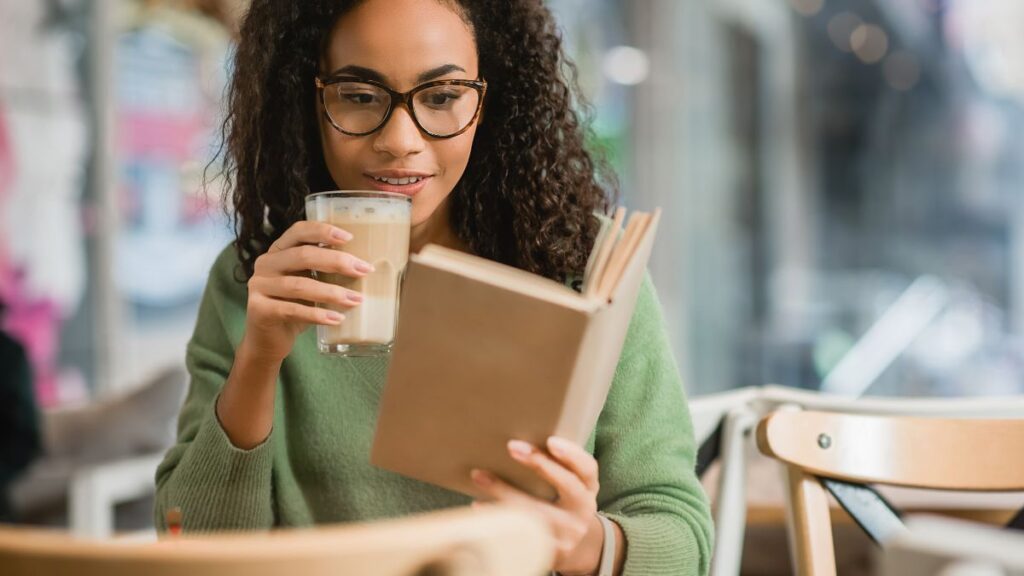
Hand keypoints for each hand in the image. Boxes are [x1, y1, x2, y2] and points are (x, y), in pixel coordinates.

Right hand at [242, 220, 372, 361]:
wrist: (267, 340)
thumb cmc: (294, 307)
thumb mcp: (307, 283)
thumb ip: (323, 270)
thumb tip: (363, 266)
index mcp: (278, 251)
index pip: (298, 231)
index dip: (323, 231)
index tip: (350, 237)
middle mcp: (266, 264)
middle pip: (302, 256)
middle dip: (337, 261)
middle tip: (363, 270)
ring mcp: (258, 286)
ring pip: (299, 285)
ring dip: (332, 292)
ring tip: (356, 299)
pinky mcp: (258, 309)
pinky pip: (292, 310)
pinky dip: (317, 315)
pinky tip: (337, 318)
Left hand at [471, 436, 604, 574]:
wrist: (572, 547)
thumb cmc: (561, 504)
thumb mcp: (571, 486)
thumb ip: (557, 466)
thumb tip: (519, 437)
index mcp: (588, 489)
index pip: (587, 468)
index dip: (572, 455)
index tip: (551, 441)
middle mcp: (583, 511)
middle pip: (567, 486)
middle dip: (540, 464)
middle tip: (512, 446)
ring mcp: (568, 534)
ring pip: (538, 511)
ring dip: (505, 492)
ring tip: (479, 475)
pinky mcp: (549, 553)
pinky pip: (521, 534)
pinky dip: (497, 518)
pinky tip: (478, 505)